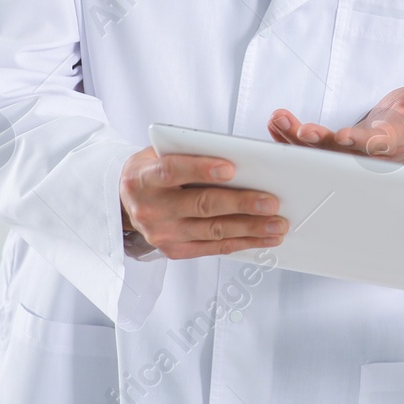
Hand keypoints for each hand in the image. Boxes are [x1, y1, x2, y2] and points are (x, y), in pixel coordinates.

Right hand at [118, 148, 285, 258]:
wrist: (126, 202)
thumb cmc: (154, 170)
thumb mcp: (161, 153)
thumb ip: (190, 153)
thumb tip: (240, 158)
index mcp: (145, 177)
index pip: (173, 171)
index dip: (201, 169)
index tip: (230, 168)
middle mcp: (151, 208)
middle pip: (202, 205)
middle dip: (241, 204)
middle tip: (272, 202)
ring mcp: (162, 233)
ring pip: (213, 230)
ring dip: (250, 228)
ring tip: (277, 224)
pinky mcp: (174, 250)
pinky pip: (214, 247)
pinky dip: (242, 243)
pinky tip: (264, 238)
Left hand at [268, 61, 403, 161]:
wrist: (399, 135)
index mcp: (388, 144)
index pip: (374, 145)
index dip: (359, 142)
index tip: (345, 136)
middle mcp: (362, 155)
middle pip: (338, 151)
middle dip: (318, 141)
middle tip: (302, 131)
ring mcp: (342, 154)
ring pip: (316, 151)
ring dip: (294, 137)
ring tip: (278, 118)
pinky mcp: (328, 150)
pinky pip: (304, 148)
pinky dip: (286, 137)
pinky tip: (273, 125)